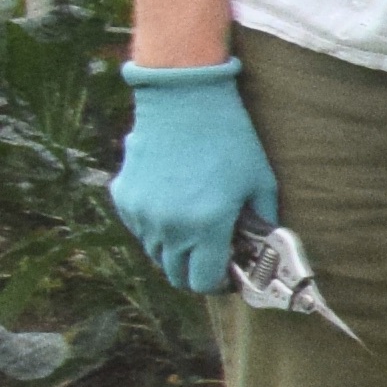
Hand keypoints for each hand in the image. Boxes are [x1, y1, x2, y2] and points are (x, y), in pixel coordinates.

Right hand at [108, 60, 270, 295]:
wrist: (184, 102)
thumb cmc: (229, 141)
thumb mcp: (260, 183)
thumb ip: (263, 224)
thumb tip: (262, 250)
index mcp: (205, 226)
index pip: (203, 282)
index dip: (218, 284)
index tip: (228, 275)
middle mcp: (168, 226)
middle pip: (176, 275)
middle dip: (196, 272)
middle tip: (213, 257)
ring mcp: (141, 213)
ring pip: (155, 254)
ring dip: (175, 251)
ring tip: (195, 229)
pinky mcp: (123, 197)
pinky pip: (140, 229)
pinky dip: (155, 228)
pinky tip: (174, 206)